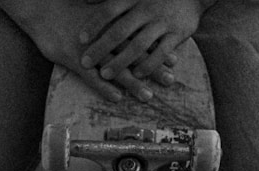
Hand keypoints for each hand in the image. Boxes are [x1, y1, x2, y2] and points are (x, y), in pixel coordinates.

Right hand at [0, 0, 173, 101]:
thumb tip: (135, 25)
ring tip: (148, 96)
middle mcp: (104, 37)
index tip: (175, 60)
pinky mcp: (72, 58)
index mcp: (113, 25)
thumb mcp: (97, 11)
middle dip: (153, 68)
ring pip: (115, 68)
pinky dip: (103, 87)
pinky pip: (90, 76)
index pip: (140, 39)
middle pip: (134, 55)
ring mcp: (89, 49)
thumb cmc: (69, 10)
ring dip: (133, 83)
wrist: (41, 8)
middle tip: (170, 80)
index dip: (157, 50)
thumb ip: (116, 20)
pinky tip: (116, 98)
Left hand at [79, 0, 205, 80]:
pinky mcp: (178, 33)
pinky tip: (137, 75)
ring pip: (138, 45)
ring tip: (105, 74)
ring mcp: (163, 21)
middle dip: (100, 48)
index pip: (109, 10)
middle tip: (84, 62)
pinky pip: (161, 52)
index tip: (80, 39)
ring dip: (120, 62)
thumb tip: (85, 1)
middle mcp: (147, 8)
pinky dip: (149, 64)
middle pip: (119, 31)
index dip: (94, 24)